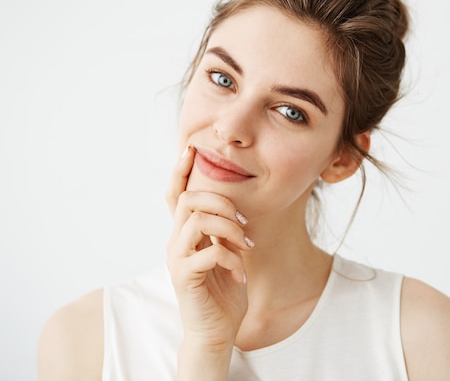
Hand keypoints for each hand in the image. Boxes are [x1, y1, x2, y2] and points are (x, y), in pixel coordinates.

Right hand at [165, 146, 252, 352]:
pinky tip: (242, 274)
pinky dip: (232, 259)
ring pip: (197, 220)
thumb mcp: (225, 254)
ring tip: (245, 247)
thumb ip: (221, 232)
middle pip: (187, 199)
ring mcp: (177, 259)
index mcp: (185, 234)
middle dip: (220, 201)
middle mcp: (176, 242)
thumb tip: (232, 208)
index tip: (191, 148)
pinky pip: (209, 253)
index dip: (180, 170)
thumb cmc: (223, 291)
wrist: (216, 331)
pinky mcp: (184, 277)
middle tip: (243, 222)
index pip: (175, 195)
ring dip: (228, 228)